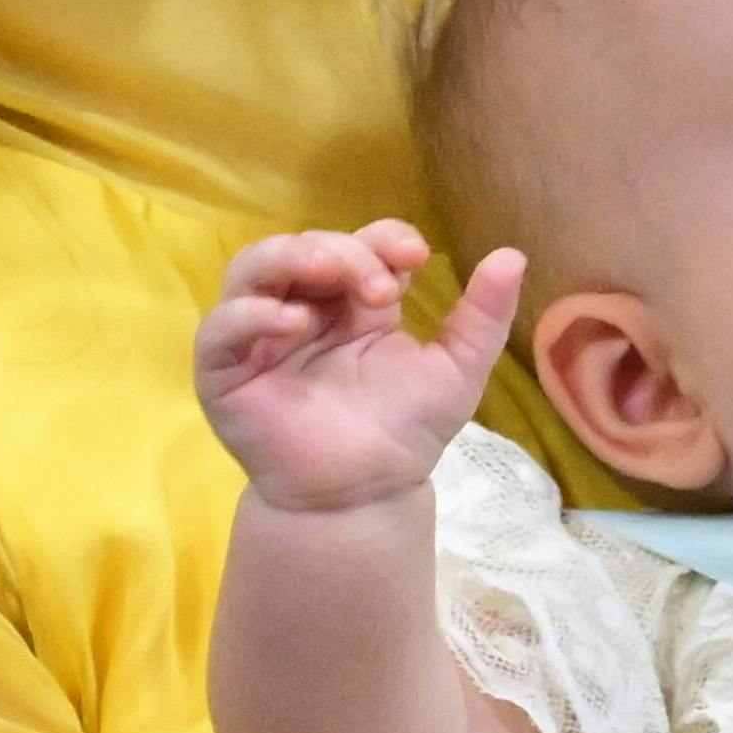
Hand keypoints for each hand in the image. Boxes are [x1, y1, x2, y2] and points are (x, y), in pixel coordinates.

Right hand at [195, 224, 521, 515]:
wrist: (365, 494)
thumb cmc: (406, 430)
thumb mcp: (458, 368)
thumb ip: (484, 315)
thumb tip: (513, 254)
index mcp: (354, 302)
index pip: (360, 242)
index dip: (384, 237)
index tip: (416, 257)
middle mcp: (304, 308)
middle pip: (307, 246)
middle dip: (346, 251)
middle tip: (382, 284)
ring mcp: (259, 336)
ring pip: (253, 268)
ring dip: (293, 258)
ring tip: (333, 276)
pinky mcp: (223, 371)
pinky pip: (220, 328)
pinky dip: (251, 314)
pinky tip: (293, 322)